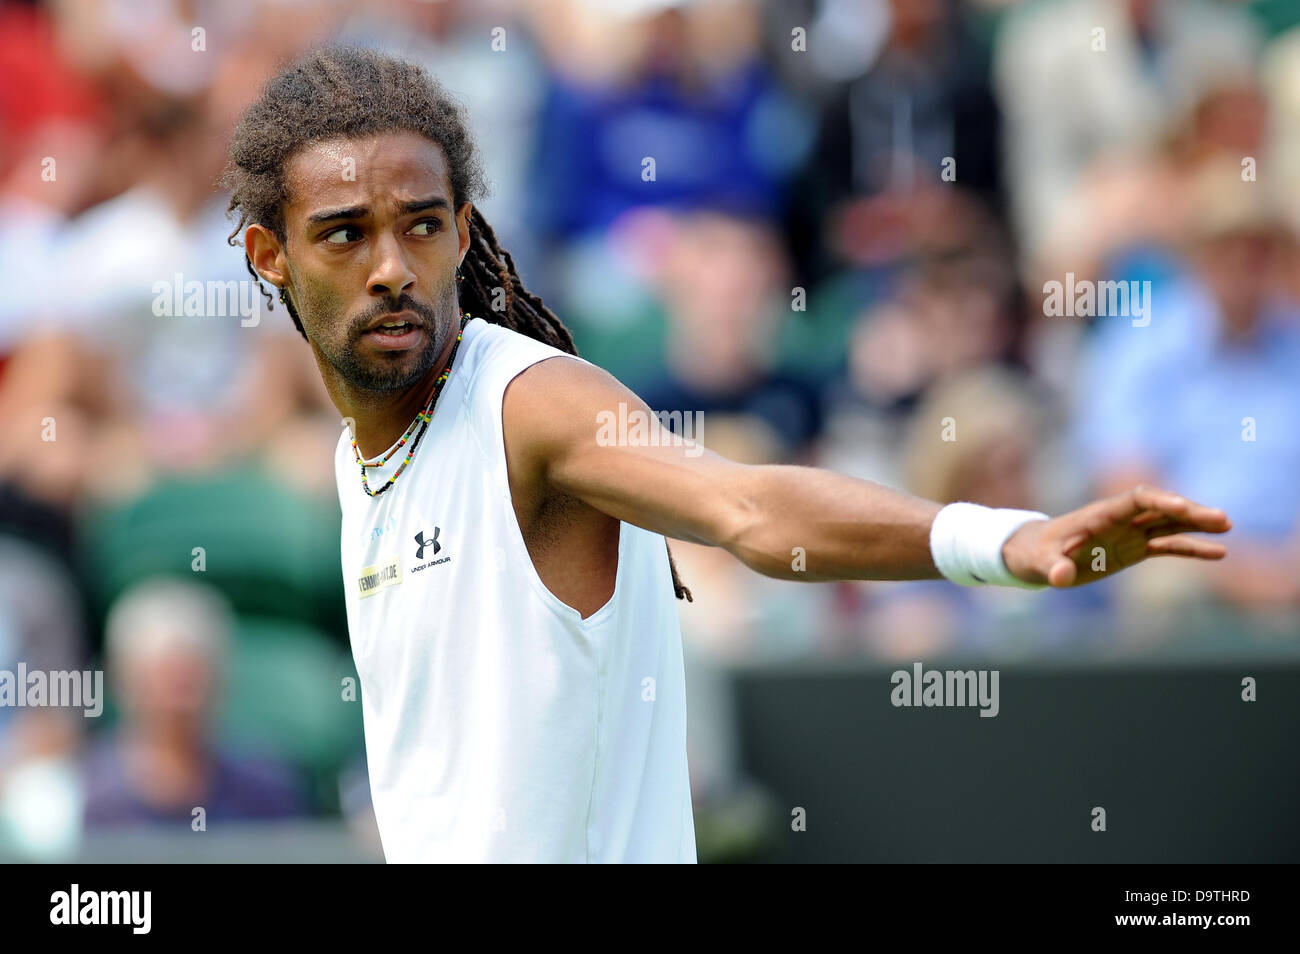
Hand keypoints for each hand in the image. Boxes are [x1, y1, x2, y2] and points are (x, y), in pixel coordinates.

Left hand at [1001, 485, 1231, 587]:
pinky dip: (1191, 548)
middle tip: (1221, 518)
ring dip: (1196, 524)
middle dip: (1188, 511)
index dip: (1159, 501)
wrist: (1033, 555)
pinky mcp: (1132, 550)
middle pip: (1159, 509)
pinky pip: (1166, 546)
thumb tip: (1060, 577)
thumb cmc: (1033, 554)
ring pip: (1168, 524)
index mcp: (1099, 516)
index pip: (1134, 500)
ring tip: (1228, 525)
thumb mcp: (1038, 563)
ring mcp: (1128, 534)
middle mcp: (1119, 520)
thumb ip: (1051, 568)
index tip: (1183, 507)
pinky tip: (1219, 552)